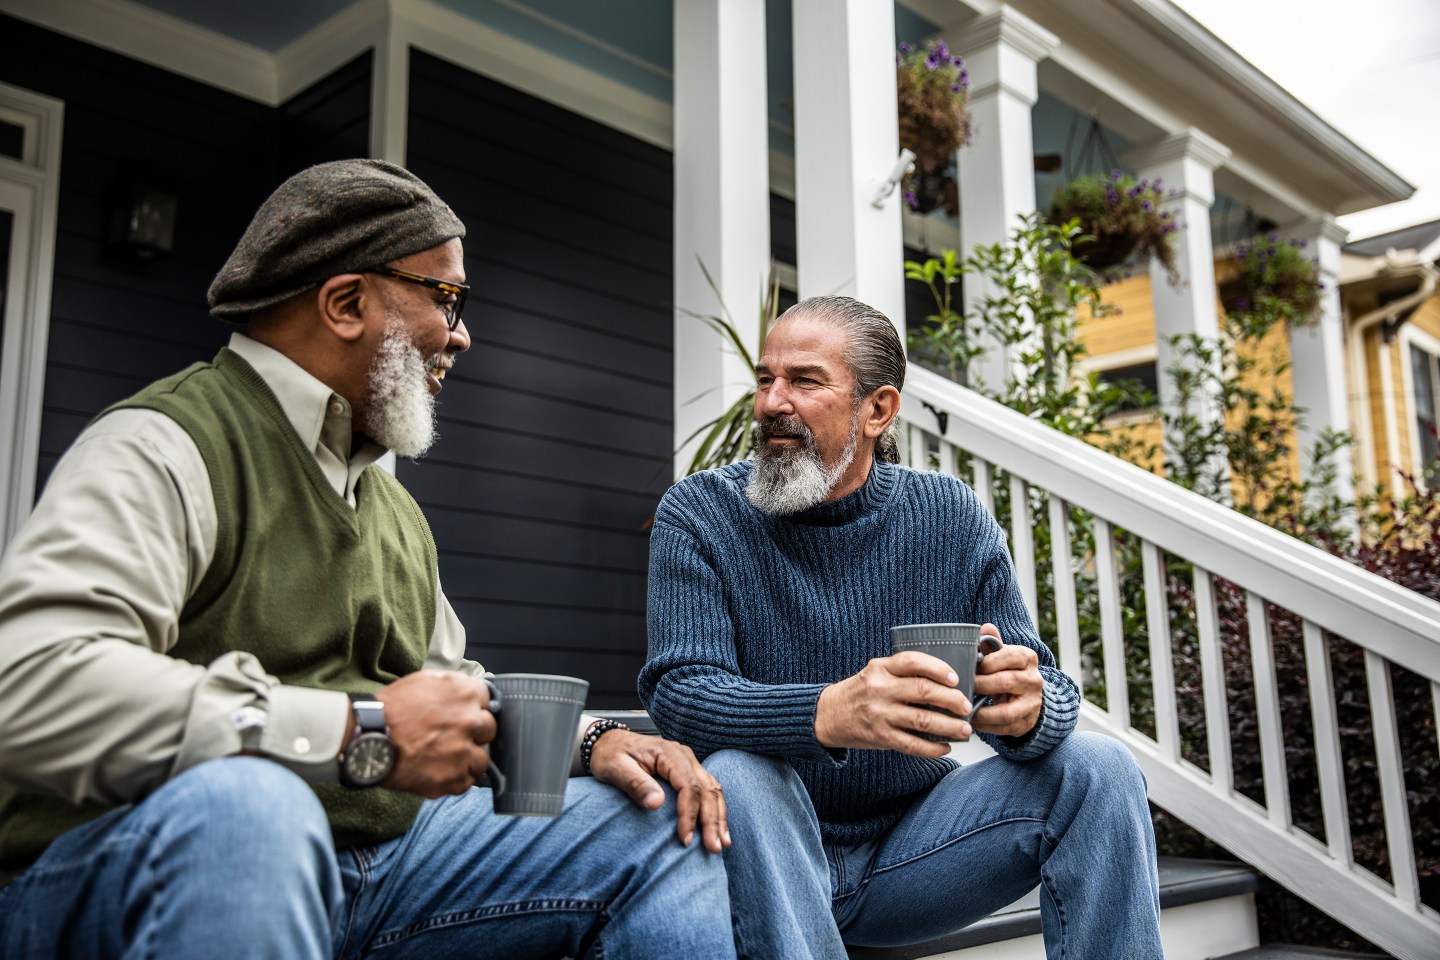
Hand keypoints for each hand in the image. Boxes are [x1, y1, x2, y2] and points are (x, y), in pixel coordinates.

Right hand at [374, 670, 495, 797]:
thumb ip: (453, 685)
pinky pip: (466, 782)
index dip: (475, 708)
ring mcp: (464, 752)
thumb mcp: (424, 680)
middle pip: (489, 730)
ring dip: (468, 759)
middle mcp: (471, 721)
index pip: (488, 701)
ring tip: (445, 758)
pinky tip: (437, 770)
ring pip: (482, 760)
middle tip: (453, 737)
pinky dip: (454, 779)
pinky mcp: (454, 779)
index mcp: (465, 693)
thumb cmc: (392, 708)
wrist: (368, 738)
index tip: (465, 715)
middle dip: (474, 733)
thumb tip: (471, 691)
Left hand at [588, 730, 729, 852]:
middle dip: (712, 820)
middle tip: (713, 848)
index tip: (685, 839)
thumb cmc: (611, 756)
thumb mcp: (616, 768)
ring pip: (713, 791)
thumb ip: (636, 784)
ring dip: (719, 818)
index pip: (688, 786)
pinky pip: (708, 791)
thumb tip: (657, 804)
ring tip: (722, 843)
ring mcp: (689, 764)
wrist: (609, 743)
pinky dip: (715, 811)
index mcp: (669, 753)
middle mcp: (685, 756)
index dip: (689, 814)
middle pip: (707, 789)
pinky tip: (718, 829)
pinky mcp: (689, 772)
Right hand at [814, 651, 974, 756]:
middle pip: (923, 691)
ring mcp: (879, 714)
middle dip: (952, 700)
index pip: (913, 662)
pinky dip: (932, 748)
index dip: (938, 669)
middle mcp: (880, 690)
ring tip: (964, 729)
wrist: (828, 715)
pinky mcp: (880, 737)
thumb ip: (902, 672)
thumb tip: (946, 681)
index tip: (956, 678)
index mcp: (880, 668)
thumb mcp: (876, 672)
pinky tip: (945, 747)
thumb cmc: (860, 692)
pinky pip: (912, 745)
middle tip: (967, 706)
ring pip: (923, 720)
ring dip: (949, 726)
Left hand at [970, 623, 1043, 738]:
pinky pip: (1004, 727)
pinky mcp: (1026, 722)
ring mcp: (1032, 703)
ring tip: (964, 707)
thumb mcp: (1002, 655)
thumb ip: (992, 644)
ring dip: (982, 711)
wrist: (1028, 697)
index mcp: (1027, 658)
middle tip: (962, 687)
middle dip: (981, 685)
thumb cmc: (1007, 671)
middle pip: (1006, 682)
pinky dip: (985, 726)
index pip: (1009, 656)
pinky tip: (971, 722)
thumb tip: (985, 628)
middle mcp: (1034, 680)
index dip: (987, 663)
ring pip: (1007, 711)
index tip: (970, 667)